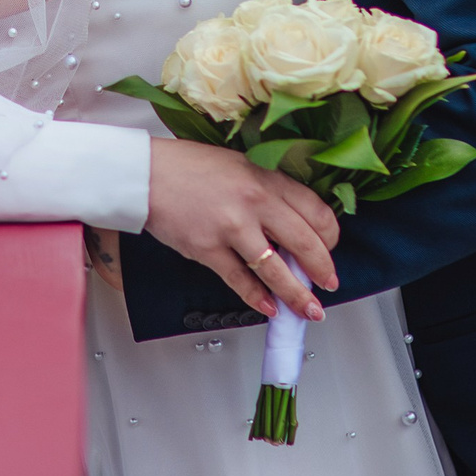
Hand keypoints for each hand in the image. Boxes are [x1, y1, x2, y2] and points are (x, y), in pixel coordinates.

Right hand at [144, 138, 340, 320]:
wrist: (144, 174)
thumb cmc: (188, 168)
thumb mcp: (239, 166)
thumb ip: (266, 191)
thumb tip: (289, 226)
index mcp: (265, 178)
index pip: (315, 211)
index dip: (330, 236)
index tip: (331, 249)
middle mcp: (254, 202)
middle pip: (305, 243)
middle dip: (323, 270)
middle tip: (329, 284)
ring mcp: (231, 228)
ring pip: (277, 270)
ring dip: (298, 295)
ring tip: (309, 310)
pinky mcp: (208, 249)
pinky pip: (241, 281)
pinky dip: (258, 298)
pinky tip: (269, 307)